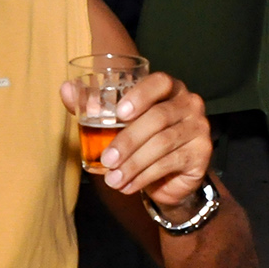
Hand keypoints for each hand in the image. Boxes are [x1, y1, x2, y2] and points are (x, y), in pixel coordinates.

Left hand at [60, 69, 212, 205]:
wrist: (170, 174)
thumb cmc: (142, 140)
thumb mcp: (118, 122)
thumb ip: (94, 106)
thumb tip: (66, 89)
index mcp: (170, 88)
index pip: (160, 82)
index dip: (140, 95)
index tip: (119, 113)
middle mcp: (189, 104)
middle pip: (158, 118)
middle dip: (128, 140)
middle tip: (106, 160)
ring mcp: (199, 128)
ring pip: (162, 143)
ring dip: (133, 164)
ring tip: (113, 179)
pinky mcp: (201, 153)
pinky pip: (170, 163)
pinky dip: (145, 177)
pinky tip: (128, 185)